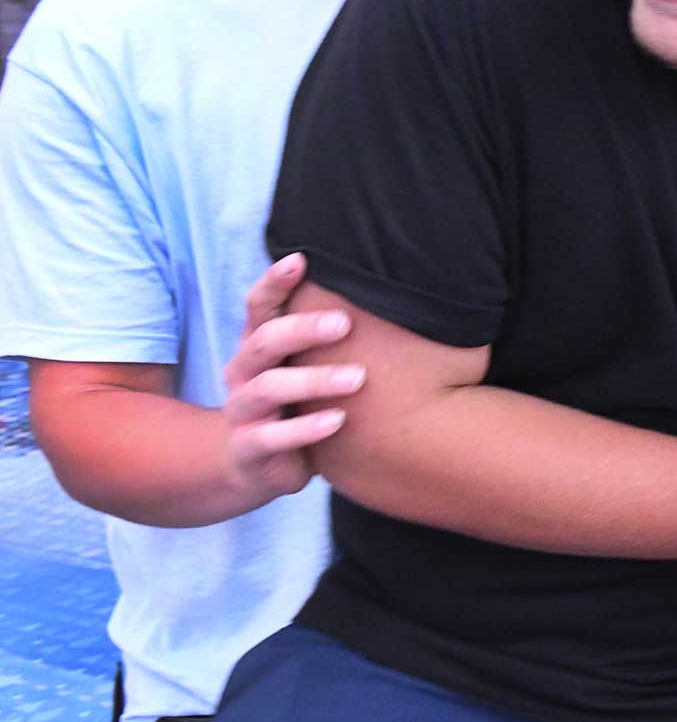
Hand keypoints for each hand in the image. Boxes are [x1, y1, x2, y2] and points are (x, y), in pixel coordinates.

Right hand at [218, 253, 361, 502]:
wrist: (254, 463)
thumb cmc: (295, 401)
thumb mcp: (303, 365)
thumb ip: (328, 335)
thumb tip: (389, 294)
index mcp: (257, 345)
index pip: (258, 306)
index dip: (274, 282)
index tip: (301, 258)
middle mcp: (243, 372)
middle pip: (264, 341)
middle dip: (303, 329)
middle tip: (345, 322)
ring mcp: (242, 410)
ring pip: (269, 388)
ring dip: (315, 380)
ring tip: (358, 378)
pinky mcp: (248, 448)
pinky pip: (270, 437)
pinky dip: (305, 429)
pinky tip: (339, 421)